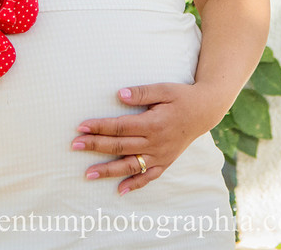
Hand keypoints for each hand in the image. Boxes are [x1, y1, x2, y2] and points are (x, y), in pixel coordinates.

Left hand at [72, 83, 223, 194]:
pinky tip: (119, 190)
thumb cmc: (182, 97)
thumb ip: (141, 93)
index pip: (120, 127)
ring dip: (108, 170)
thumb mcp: (164, 89)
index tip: (81, 127)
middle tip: (75, 145)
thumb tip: (119, 95)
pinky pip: (148, 177)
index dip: (99, 127)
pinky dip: (134, 184)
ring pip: (130, 166)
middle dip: (96, 146)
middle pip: (120, 146)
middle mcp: (155, 143)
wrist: (205, 111)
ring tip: (88, 174)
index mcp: (153, 123)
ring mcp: (160, 155)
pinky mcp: (165, 162)